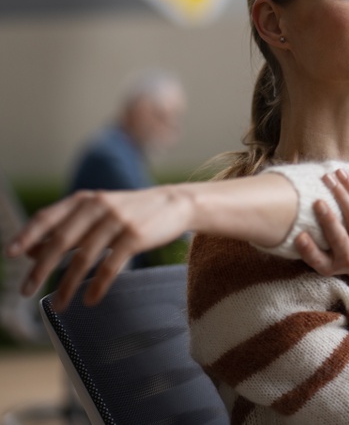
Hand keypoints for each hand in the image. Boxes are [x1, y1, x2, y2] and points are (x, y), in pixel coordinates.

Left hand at [6, 186, 192, 310]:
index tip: (11, 255)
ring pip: (84, 258)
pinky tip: (90, 300)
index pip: (47, 217)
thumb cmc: (131, 211)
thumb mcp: (98, 212)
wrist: (174, 203)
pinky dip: (98, 286)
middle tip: (26, 291)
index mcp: (84, 200)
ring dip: (68, 285)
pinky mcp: (135, 236)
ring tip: (60, 305)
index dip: (27, 236)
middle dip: (41, 269)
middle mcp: (98, 206)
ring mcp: (117, 221)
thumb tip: (29, 251)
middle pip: (61, 241)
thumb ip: (68, 228)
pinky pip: (110, 266)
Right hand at [295, 169, 348, 289]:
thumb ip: (312, 251)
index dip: (308, 250)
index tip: (299, 237)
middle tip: (317, 202)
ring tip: (328, 179)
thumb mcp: (329, 264)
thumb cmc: (345, 260)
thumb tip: (293, 227)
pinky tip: (341, 175)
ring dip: (341, 195)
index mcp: (333, 266)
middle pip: (339, 238)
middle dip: (328, 220)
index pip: (318, 261)